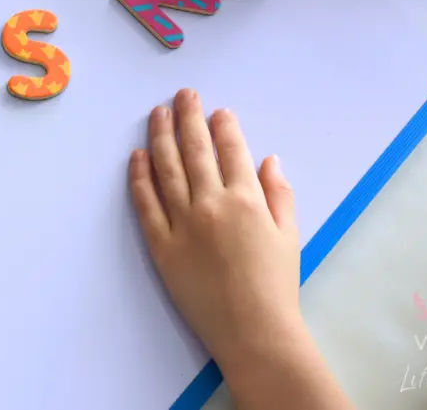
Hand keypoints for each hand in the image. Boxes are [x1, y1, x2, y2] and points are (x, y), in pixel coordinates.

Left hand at [128, 88, 304, 382]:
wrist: (254, 332)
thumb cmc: (276, 286)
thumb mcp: (290, 235)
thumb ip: (279, 194)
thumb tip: (268, 159)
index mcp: (247, 199)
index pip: (231, 150)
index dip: (223, 125)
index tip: (216, 109)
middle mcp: (212, 204)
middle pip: (195, 150)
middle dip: (188, 117)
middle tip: (182, 94)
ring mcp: (183, 224)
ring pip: (167, 170)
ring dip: (161, 137)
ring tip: (156, 114)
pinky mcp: (162, 247)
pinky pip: (146, 205)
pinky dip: (140, 178)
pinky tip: (137, 157)